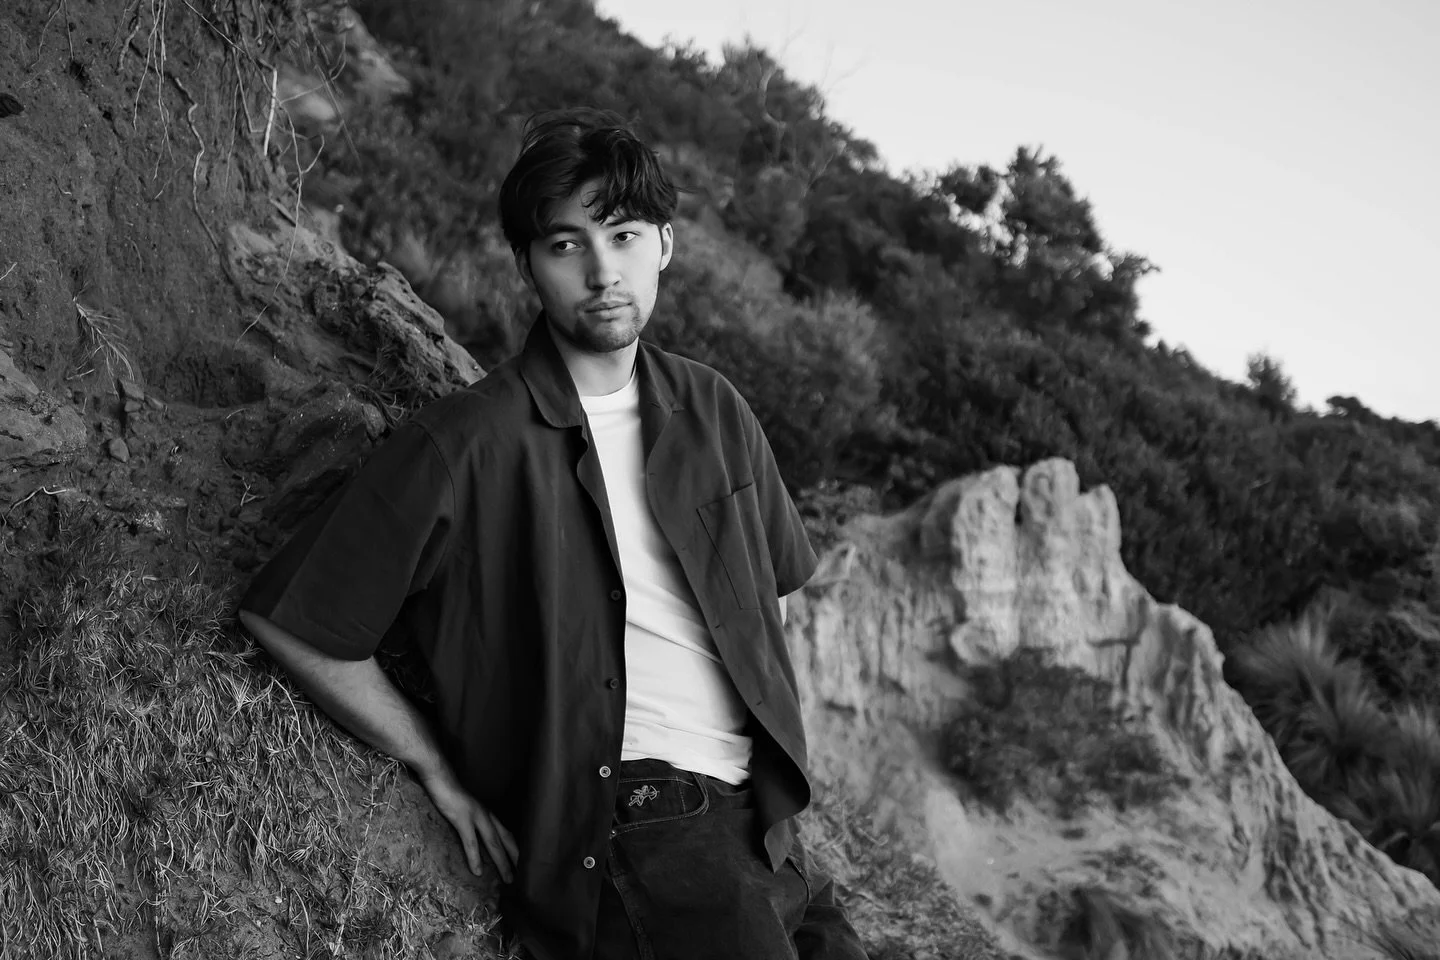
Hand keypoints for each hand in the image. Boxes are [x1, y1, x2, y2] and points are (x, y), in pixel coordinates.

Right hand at [419, 769, 518, 883]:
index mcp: (488, 813)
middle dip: (517, 858)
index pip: (507, 833)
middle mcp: (487, 814)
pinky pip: (471, 842)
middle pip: (506, 839)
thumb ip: (474, 822)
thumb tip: (477, 839)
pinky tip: (478, 871)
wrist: (439, 778)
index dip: (515, 849)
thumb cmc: (450, 794)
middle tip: (525, 877)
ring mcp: (476, 816)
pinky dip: (475, 857)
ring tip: (509, 879)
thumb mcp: (467, 809)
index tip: (522, 865)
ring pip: (494, 843)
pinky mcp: (462, 818)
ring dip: (502, 862)